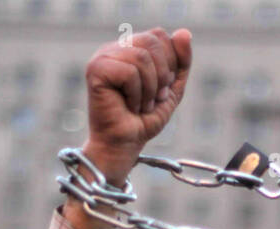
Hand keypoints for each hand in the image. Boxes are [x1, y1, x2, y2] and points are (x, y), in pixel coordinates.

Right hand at [80, 27, 192, 187]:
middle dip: (162, 75)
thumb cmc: (143, 120)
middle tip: (154, 98)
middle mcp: (114, 48)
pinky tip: (128, 106)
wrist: (124, 145)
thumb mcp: (172, 89)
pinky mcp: (95, 70)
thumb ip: (181, 62)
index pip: (159, 35)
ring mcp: (102, 57)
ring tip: (140, 105)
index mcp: (130, 48)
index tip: (161, 90)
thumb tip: (184, 32)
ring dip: (150, 89)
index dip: (170, 63)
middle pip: (152, 41)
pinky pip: (129, 72)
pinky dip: (136, 94)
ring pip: (142, 57)